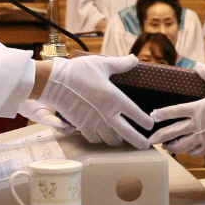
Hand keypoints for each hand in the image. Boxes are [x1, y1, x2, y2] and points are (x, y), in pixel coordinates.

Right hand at [34, 53, 153, 147]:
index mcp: (116, 99)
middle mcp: (108, 114)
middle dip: (139, 142)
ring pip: (111, 140)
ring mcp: (95, 123)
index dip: (146, 122)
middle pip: (129, 135)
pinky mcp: (83, 127)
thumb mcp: (102, 64)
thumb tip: (135, 59)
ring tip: (120, 139)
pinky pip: (95, 139)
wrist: (54, 82)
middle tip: (145, 146)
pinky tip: (102, 136)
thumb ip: (120, 64)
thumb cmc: (78, 71)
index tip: (150, 125)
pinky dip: (100, 139)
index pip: (137, 115)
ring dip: (118, 140)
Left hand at [151, 65, 204, 155]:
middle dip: (159, 136)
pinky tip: (185, 151)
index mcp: (198, 109)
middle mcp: (197, 124)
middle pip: (173, 132)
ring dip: (172, 147)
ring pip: (182, 145)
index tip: (152, 116)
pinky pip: (196, 152)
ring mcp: (203, 137)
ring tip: (165, 147)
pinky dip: (189, 152)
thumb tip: (197, 64)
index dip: (162, 114)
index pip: (175, 111)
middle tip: (149, 140)